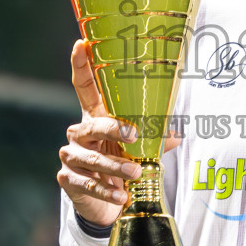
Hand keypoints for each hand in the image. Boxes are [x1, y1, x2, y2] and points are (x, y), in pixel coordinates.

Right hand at [57, 41, 179, 227]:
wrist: (106, 202)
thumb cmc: (121, 164)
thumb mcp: (140, 149)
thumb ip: (156, 139)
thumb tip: (177, 133)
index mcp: (95, 117)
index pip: (84, 87)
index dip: (81, 65)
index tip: (81, 43)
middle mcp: (79, 133)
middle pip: (92, 125)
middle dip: (112, 130)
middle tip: (133, 136)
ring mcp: (71, 155)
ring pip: (92, 158)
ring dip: (115, 166)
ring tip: (136, 172)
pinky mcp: (68, 179)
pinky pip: (86, 183)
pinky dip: (106, 191)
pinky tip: (120, 196)